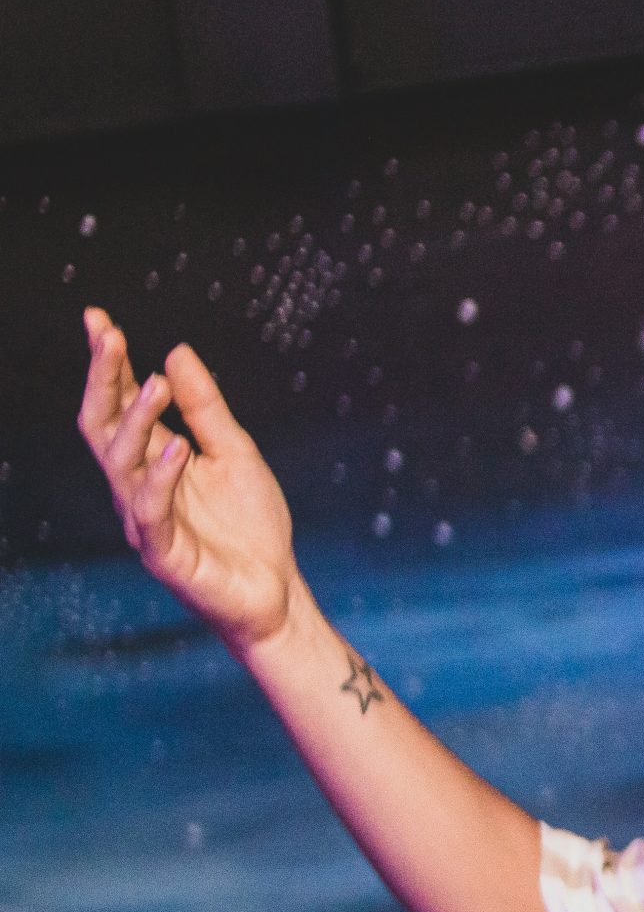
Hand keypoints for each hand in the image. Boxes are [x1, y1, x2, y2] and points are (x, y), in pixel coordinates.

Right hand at [77, 309, 301, 651]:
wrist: (276, 591)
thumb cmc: (251, 526)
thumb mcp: (236, 454)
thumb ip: (207, 409)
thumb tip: (176, 352)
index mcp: (152, 460)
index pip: (119, 404)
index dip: (109, 364)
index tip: (99, 319)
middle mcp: (137, 486)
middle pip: (104, 426)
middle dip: (105, 380)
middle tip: (110, 337)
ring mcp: (145, 520)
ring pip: (121, 464)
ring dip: (138, 421)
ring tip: (158, 384)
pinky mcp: (163, 554)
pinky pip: (152, 512)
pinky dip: (162, 478)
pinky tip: (177, 447)